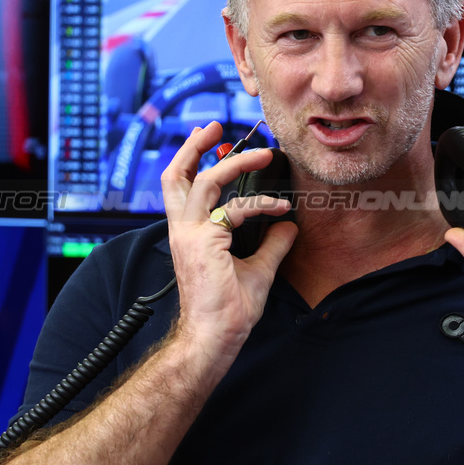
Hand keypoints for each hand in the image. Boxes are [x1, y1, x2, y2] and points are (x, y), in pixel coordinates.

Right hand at [160, 121, 297, 366]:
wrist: (214, 338)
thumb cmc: (228, 311)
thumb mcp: (258, 270)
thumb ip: (271, 245)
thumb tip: (287, 225)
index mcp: (190, 234)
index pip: (186, 188)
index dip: (202, 165)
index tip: (224, 149)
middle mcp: (184, 230)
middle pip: (176, 175)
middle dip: (193, 146)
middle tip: (214, 126)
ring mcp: (189, 236)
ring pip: (203, 181)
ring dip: (233, 161)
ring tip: (261, 153)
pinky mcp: (202, 244)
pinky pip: (234, 210)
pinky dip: (260, 204)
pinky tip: (280, 207)